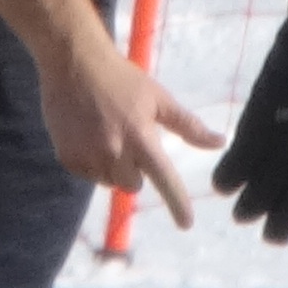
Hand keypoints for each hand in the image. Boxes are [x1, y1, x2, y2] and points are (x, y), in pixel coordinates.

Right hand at [32, 27, 220, 230]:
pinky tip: (87, 135)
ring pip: (109, 181)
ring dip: (112, 167)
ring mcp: (88, 155)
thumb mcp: (158, 99)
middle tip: (127, 140)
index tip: (186, 224)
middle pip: (132, 185)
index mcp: (141, 136)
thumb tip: (220, 142)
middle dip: (134, 170)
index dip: (177, 203)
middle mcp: (114, 150)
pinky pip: (86, 174)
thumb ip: (188, 125)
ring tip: (105, 133)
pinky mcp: (67, 156)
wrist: (73, 62)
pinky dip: (90, 162)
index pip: (164, 178)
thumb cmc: (122, 79)